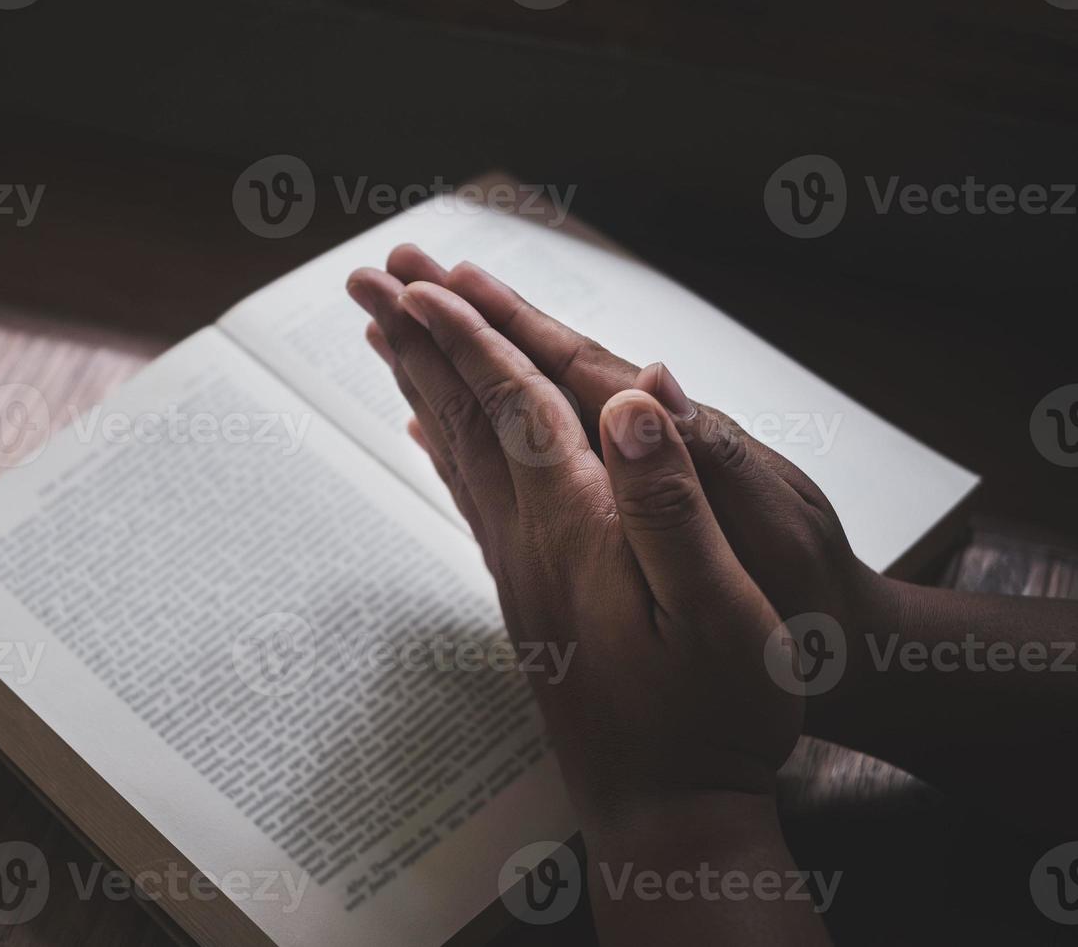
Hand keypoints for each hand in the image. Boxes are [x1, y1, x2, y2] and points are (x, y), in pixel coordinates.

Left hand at [345, 268, 802, 819]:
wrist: (670, 813)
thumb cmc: (714, 717)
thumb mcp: (722, 611)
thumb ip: (674, 503)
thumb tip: (633, 398)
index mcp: (579, 527)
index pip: (513, 407)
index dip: (471, 336)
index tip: (420, 279)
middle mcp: (532, 541)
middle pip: (465, 417)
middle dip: (419, 340)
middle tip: (369, 279)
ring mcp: (523, 572)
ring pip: (457, 454)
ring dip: (421, 384)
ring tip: (385, 335)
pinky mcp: (529, 598)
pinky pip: (470, 500)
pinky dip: (444, 451)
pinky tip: (428, 435)